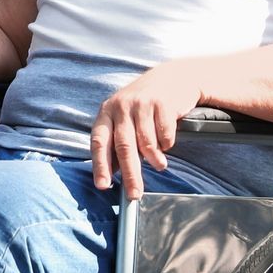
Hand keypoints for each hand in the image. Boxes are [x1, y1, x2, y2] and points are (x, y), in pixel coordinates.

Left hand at [90, 59, 204, 197]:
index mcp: (106, 113)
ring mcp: (142, 103)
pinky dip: (167, 144)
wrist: (173, 78)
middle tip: (135, 193)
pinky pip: (164, 134)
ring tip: (160, 165)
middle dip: (130, 173)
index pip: (99, 142)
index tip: (102, 186)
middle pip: (124, 146)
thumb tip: (111, 175)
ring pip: (146, 142)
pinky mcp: (162, 103)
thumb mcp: (124, 119)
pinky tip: (167, 141)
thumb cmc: (143, 106)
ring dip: (154, 159)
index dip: (100, 165)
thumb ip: (117, 143)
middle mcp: (121, 106)